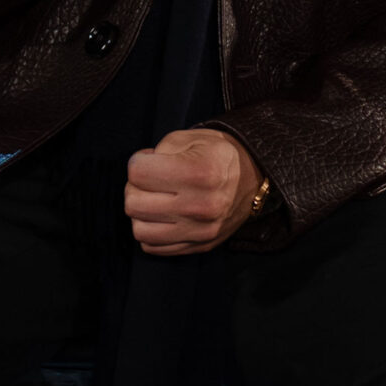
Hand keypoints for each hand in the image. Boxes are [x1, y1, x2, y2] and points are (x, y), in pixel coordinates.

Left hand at [124, 128, 262, 253]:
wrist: (252, 176)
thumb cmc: (216, 153)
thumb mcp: (191, 137)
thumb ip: (160, 151)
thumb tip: (138, 174)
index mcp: (199, 172)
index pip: (138, 173)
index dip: (138, 162)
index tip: (148, 160)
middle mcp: (201, 206)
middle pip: (134, 203)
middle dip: (134, 187)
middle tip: (149, 180)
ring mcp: (201, 231)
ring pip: (140, 230)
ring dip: (140, 212)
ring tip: (154, 199)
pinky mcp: (200, 246)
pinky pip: (153, 247)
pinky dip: (151, 230)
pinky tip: (162, 215)